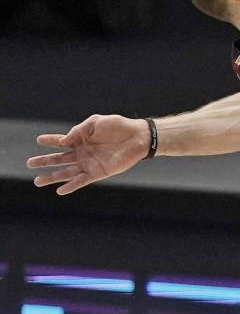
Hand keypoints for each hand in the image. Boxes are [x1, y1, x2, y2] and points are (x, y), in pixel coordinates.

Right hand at [28, 114, 150, 194]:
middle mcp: (83, 152)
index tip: (38, 140)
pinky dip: (71, 186)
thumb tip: (62, 142)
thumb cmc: (117, 126)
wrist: (136, 136)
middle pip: (59, 158)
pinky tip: (60, 190)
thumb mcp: (95, 123)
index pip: (61, 141)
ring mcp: (89, 163)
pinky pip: (82, 181)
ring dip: (52, 177)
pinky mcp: (98, 172)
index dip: (50, 141)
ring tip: (37, 181)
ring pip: (66, 172)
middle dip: (44, 161)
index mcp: (81, 139)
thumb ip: (77, 131)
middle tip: (29, 163)